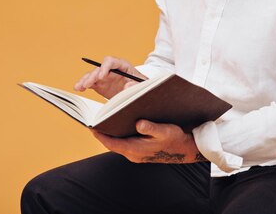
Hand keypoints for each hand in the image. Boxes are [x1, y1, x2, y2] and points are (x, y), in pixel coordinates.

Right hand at [74, 56, 145, 98]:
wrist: (140, 91)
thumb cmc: (142, 85)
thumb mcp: (143, 85)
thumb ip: (137, 85)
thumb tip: (128, 86)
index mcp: (123, 65)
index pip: (111, 61)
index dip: (105, 67)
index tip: (102, 76)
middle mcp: (112, 70)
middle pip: (99, 69)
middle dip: (93, 76)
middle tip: (88, 84)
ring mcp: (105, 77)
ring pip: (92, 75)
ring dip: (85, 80)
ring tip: (79, 87)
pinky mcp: (100, 85)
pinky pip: (90, 83)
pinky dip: (83, 85)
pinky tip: (78, 88)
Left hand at [91, 120, 206, 163]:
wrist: (184, 150)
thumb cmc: (175, 140)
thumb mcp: (164, 131)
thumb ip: (151, 128)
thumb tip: (139, 123)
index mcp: (135, 150)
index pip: (111, 143)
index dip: (100, 135)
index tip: (91, 126)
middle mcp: (133, 154)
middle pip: (112, 143)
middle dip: (103, 133)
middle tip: (95, 121)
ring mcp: (136, 154)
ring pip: (118, 144)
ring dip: (112, 134)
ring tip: (104, 121)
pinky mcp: (139, 152)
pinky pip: (125, 144)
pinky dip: (120, 136)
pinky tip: (121, 126)